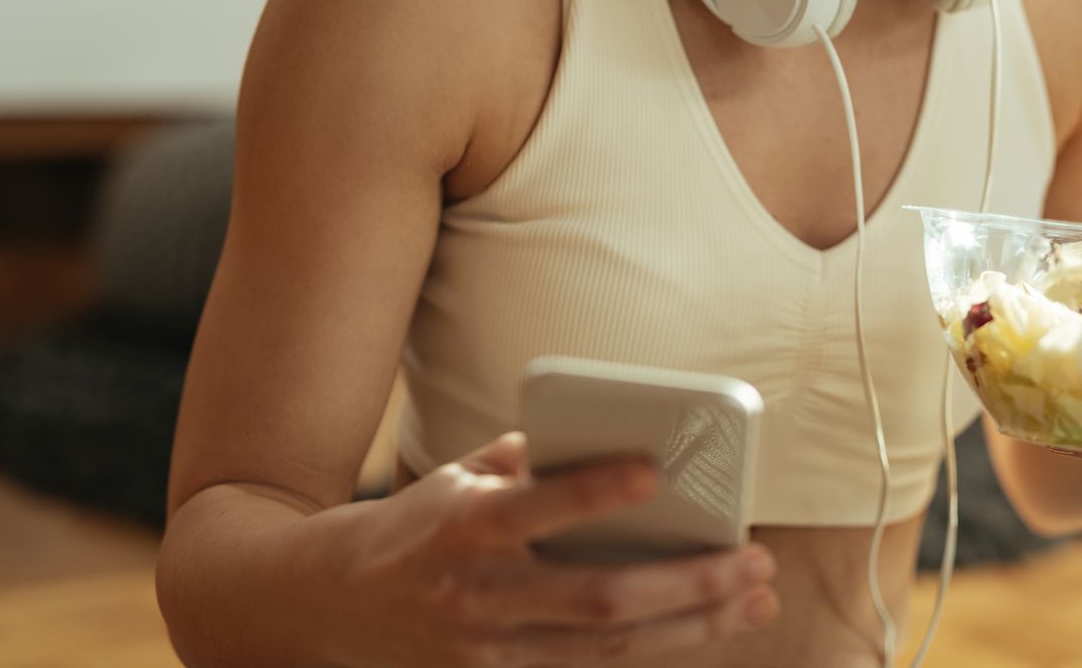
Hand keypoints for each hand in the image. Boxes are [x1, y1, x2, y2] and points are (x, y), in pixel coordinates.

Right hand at [328, 431, 778, 665]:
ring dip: (694, 626)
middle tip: (755, 559)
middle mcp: (482, 592)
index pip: (540, 508)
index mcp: (468, 525)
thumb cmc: (414, 524)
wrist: (326, 605)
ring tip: (755, 600)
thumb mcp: (460, 475)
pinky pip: (589, 667)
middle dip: (689, 583)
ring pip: (610, 646)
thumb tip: (613, 437)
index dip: (597, 492)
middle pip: (600, 598)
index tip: (656, 472)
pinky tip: (703, 628)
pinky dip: (652, 647)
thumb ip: (530, 458)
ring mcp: (492, 648)